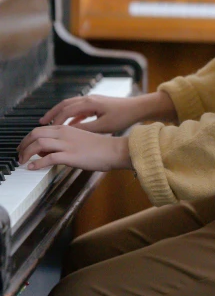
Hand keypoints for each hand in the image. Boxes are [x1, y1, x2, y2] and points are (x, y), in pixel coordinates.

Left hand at [17, 125, 131, 171]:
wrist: (113, 150)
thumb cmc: (99, 146)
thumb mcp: (79, 140)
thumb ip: (62, 143)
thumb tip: (47, 151)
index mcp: (66, 128)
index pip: (40, 130)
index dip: (28, 138)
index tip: (24, 147)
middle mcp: (64, 133)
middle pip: (35, 134)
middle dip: (23, 144)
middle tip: (20, 154)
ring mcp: (67, 144)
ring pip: (39, 144)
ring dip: (27, 153)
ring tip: (23, 161)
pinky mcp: (71, 156)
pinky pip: (49, 158)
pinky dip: (37, 163)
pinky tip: (33, 167)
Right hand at [39, 91, 176, 133]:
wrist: (138, 108)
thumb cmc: (123, 117)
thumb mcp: (103, 126)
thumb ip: (85, 129)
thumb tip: (69, 133)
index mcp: (89, 103)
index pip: (66, 111)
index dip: (55, 120)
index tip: (47, 130)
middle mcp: (89, 99)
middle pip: (65, 104)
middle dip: (52, 113)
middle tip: (40, 122)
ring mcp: (93, 100)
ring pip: (71, 105)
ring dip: (60, 113)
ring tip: (51, 123)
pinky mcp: (97, 104)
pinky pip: (79, 108)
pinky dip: (71, 115)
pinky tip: (69, 125)